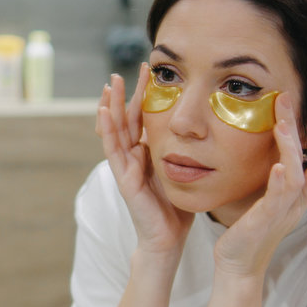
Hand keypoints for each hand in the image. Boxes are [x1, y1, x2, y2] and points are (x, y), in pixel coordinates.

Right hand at [97, 63, 193, 254]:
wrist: (168, 238)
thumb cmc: (176, 208)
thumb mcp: (183, 170)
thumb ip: (184, 151)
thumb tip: (204, 130)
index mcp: (147, 153)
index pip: (143, 118)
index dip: (145, 96)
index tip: (152, 72)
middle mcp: (133, 157)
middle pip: (127, 118)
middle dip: (127, 94)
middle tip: (131, 69)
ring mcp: (125, 167)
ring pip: (115, 130)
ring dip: (111, 105)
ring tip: (110, 83)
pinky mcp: (123, 178)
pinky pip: (112, 149)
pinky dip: (106, 129)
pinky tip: (103, 111)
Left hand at [214, 94, 306, 278]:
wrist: (238, 265)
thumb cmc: (254, 231)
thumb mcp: (275, 203)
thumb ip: (289, 183)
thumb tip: (306, 166)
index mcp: (299, 197)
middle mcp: (296, 203)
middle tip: (305, 106)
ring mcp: (281, 212)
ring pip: (296, 178)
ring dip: (290, 151)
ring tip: (283, 126)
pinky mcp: (264, 221)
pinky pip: (276, 200)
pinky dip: (279, 182)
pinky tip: (278, 166)